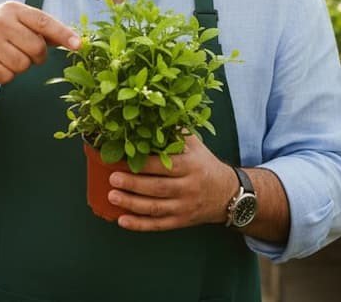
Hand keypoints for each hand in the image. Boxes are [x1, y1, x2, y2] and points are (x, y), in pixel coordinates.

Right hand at [0, 1, 79, 84]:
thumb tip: (74, 39)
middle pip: (37, 49)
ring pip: (23, 65)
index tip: (79, 45)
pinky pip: (7, 77)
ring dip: (19, 67)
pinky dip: (5, 76)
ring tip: (5, 57)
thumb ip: (40, 28)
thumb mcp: (13, 20)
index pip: (43, 22)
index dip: (63, 34)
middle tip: (24, 53)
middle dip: (36, 57)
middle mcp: (0, 23)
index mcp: (12, 9)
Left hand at [107, 136, 236, 230]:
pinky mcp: (181, 221)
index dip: (142, 164)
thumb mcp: (194, 145)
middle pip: (158, 188)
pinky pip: (159, 225)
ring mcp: (185, 207)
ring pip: (156, 208)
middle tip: (112, 178)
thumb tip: (149, 115)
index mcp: (190, 166)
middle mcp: (188, 188)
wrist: (228, 194)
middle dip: (133, 184)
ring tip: (112, 196)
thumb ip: (174, 132)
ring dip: (132, 204)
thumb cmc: (204, 163)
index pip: (164, 165)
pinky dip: (140, 225)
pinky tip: (122, 221)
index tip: (121, 159)